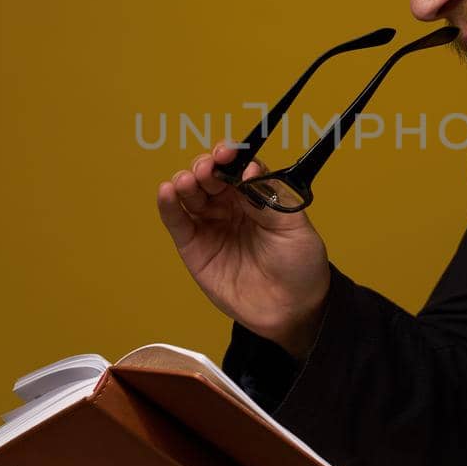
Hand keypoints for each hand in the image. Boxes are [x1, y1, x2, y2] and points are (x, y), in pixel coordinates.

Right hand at [156, 141, 330, 358]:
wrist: (292, 311)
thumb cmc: (300, 266)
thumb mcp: (293, 226)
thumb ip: (268, 197)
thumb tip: (248, 169)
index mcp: (257, 196)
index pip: (237, 168)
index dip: (229, 157)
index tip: (227, 153)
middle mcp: (231, 207)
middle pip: (210, 177)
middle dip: (205, 168)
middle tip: (207, 170)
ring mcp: (211, 226)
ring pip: (191, 195)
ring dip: (185, 182)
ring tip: (187, 181)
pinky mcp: (194, 248)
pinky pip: (177, 222)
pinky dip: (168, 205)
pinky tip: (166, 191)